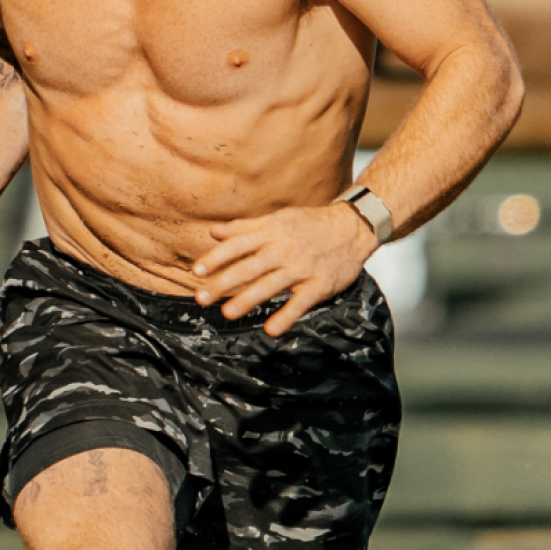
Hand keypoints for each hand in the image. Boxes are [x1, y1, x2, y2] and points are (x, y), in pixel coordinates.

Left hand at [192, 203, 380, 335]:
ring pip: (271, 285)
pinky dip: (286, 316)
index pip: (238, 245)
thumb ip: (244, 228)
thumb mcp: (277, 219)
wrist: (353, 227)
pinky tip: (270, 330)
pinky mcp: (319, 285)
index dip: (216, 257)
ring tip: (228, 313)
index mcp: (272, 232)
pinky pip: (301, 303)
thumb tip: (213, 231)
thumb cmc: (310, 223)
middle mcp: (284, 249)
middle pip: (249, 267)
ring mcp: (302, 268)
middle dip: (224, 283)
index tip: (197, 271)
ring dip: (248, 299)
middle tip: (202, 297)